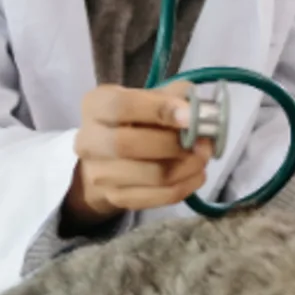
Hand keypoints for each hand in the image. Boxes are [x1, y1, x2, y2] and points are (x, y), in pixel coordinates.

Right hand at [65, 81, 212, 224]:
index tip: (190, 116)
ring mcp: (100, 174)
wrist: (108, 159)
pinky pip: (159, 196)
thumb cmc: (135, 120)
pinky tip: (196, 174)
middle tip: (204, 142)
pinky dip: (186, 185)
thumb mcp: (149, 97)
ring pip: (152, 175)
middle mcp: (90, 140)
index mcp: (96, 105)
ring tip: (203, 157)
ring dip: (187, 167)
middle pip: (131, 145)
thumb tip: (200, 110)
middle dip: (175, 144)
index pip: (122, 106)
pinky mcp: (117, 198)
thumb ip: (174, 96)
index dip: (159, 110)